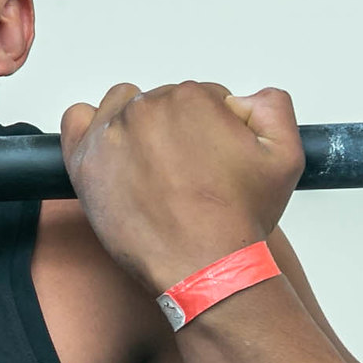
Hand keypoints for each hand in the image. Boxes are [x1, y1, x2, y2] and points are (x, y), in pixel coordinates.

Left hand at [59, 82, 304, 291]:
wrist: (204, 265)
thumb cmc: (236, 220)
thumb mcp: (286, 156)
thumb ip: (273, 107)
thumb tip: (244, 100)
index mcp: (191, 98)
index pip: (202, 97)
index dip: (213, 129)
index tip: (212, 159)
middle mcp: (147, 109)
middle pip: (162, 104)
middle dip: (177, 131)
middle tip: (187, 173)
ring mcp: (111, 134)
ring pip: (123, 109)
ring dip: (138, 129)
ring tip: (154, 168)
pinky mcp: (85, 162)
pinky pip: (76, 121)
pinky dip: (93, 131)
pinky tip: (114, 156)